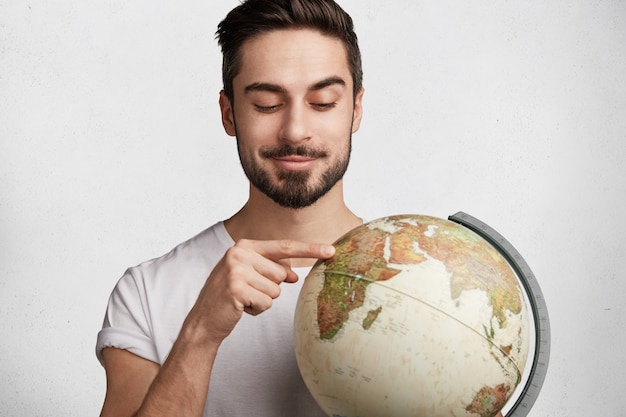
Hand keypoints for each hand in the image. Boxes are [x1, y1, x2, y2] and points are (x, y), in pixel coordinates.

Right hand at [189, 239, 334, 343]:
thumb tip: (294, 274)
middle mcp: (239, 253)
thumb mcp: (251, 276)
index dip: (309, 249)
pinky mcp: (236, 288)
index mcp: (245, 245)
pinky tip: (240, 307)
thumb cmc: (231, 296)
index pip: (284, 247)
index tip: (331, 250)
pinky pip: (266, 303)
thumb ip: (272, 270)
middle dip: (270, 288)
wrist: (204, 319)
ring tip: (243, 299)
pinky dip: (257, 310)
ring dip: (263, 300)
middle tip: (248, 292)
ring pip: (276, 290)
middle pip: (281, 273)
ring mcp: (236, 270)